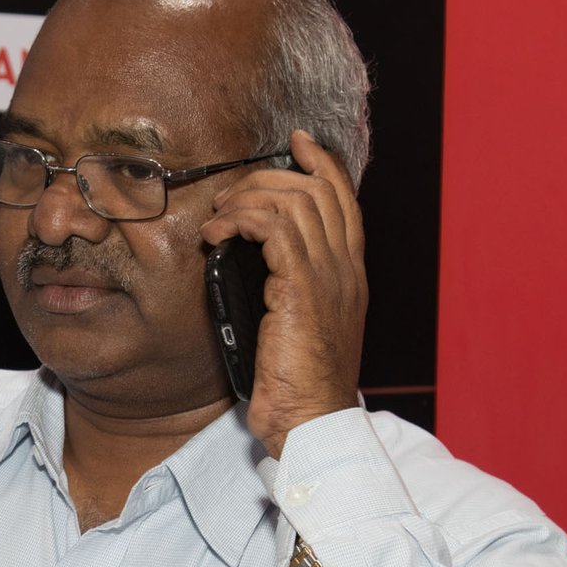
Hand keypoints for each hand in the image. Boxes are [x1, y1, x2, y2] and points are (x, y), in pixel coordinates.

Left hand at [200, 130, 367, 456]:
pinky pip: (271, 227)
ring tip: (217, 217)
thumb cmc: (300, 387)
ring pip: (292, 200)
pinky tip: (215, 235)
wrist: (313, 423)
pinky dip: (238, 219)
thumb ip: (293, 290)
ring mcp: (328, 275)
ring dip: (245, 198)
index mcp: (351, 276)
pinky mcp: (300, 287)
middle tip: (230, 194)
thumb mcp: (302, 328)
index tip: (296, 143)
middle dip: (268, 178)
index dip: (323, 164)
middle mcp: (346, 268)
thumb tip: (259, 263)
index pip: (345, 201)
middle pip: (317, 190)